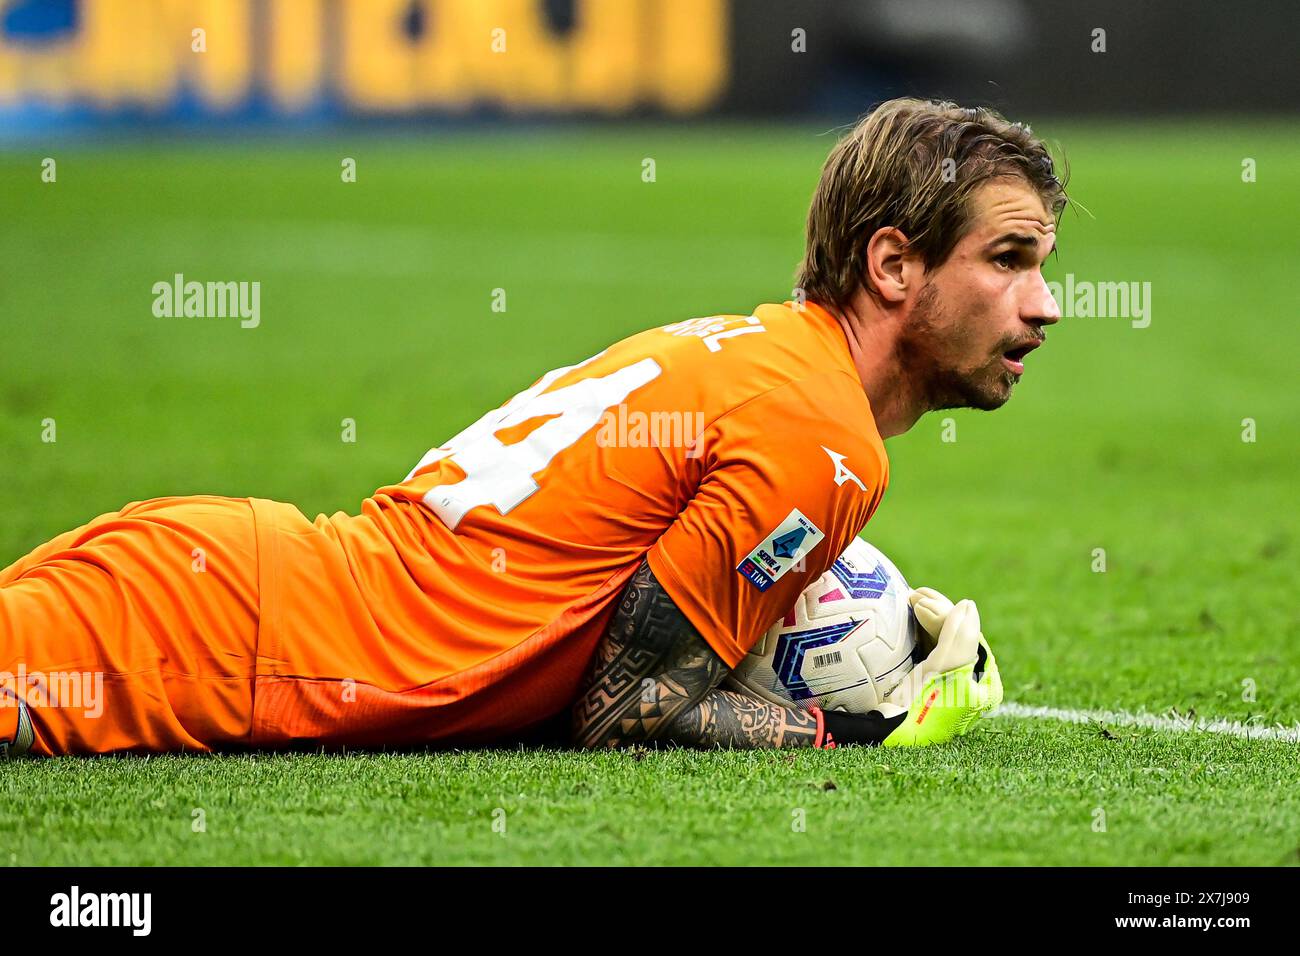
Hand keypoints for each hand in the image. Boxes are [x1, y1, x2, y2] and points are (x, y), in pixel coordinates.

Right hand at [874, 587, 1002, 746]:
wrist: (886, 740)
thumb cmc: (924, 708)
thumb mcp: (948, 671)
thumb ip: (960, 638)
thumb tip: (968, 605)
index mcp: (981, 686)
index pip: (969, 637)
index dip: (947, 613)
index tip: (920, 600)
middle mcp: (963, 685)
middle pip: (952, 637)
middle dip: (933, 612)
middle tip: (911, 595)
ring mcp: (938, 686)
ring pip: (934, 642)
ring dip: (922, 619)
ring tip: (905, 599)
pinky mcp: (916, 686)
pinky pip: (918, 651)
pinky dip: (910, 633)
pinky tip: (898, 619)